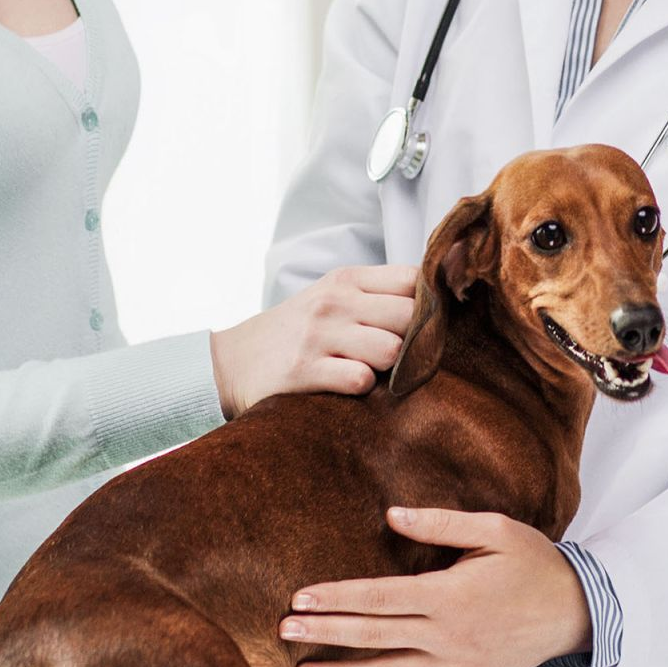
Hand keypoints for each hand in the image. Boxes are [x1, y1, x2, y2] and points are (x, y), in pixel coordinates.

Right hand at [209, 266, 416, 419]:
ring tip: (374, 373)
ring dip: (391, 369)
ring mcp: (318, 336)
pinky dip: (362, 388)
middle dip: (416, 341)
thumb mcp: (331, 298)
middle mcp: (334, 302)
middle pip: (411, 315)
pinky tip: (348, 386)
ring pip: (392, 350)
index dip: (430, 303)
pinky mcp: (303, 371)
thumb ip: (378, 296)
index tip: (428, 324)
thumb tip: (437, 301)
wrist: (230, 362)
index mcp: (346, 280)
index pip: (412, 278)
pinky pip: (360, 380)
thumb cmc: (295, 332)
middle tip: (404, 358)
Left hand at [280, 508, 591, 666]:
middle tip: (283, 630)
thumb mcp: (495, 530)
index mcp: (450, 594)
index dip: (336, 597)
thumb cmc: (534, 563)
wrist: (576, 612)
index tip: (300, 596)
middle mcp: (447, 635)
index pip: (379, 596)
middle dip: (325, 633)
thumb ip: (441, 524)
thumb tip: (391, 515)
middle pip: (373, 636)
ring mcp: (454, 666)